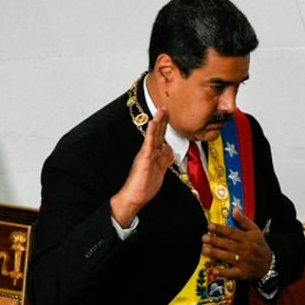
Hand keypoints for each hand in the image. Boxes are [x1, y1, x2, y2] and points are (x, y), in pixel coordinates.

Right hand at [110, 108, 173, 226]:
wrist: (134, 197)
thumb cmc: (144, 187)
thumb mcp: (160, 171)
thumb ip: (164, 159)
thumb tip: (169, 149)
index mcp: (152, 155)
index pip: (160, 137)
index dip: (165, 126)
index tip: (168, 115)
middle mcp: (148, 152)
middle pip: (157, 133)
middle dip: (162, 120)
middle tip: (166, 107)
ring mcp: (145, 154)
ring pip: (152, 135)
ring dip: (158, 122)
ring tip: (162, 110)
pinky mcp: (144, 159)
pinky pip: (149, 143)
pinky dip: (151, 133)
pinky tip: (154, 123)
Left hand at [202, 207, 271, 281]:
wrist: (269, 263)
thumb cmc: (259, 245)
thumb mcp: (255, 231)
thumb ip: (244, 221)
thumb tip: (234, 209)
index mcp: (247, 238)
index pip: (232, 232)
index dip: (220, 229)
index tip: (209, 225)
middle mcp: (245, 249)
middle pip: (228, 244)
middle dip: (215, 240)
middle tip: (204, 238)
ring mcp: (243, 261)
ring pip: (228, 257)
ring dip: (216, 253)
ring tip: (204, 250)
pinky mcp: (242, 273)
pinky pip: (231, 273)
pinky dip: (222, 272)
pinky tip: (213, 271)